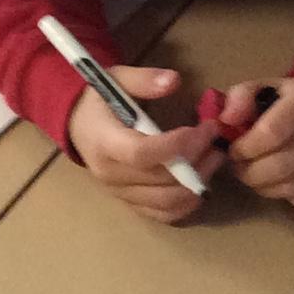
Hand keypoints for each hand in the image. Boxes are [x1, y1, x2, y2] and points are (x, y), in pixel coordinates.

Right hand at [66, 68, 217, 224]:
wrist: (78, 126)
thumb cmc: (99, 101)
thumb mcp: (116, 79)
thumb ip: (144, 79)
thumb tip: (174, 81)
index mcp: (104, 143)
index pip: (140, 153)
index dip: (175, 146)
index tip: (201, 130)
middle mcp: (111, 174)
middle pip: (159, 179)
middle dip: (195, 159)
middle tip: (215, 137)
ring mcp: (120, 192)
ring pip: (166, 200)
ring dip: (197, 182)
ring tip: (215, 157)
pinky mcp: (130, 202)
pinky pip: (162, 214)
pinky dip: (186, 204)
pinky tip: (202, 183)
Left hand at [221, 77, 293, 206]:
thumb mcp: (267, 88)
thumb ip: (241, 97)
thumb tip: (226, 120)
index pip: (271, 133)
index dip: (245, 148)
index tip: (234, 150)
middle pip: (279, 167)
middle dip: (249, 173)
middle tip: (239, 168)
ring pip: (290, 187)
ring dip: (262, 187)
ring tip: (254, 176)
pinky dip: (283, 195)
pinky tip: (276, 182)